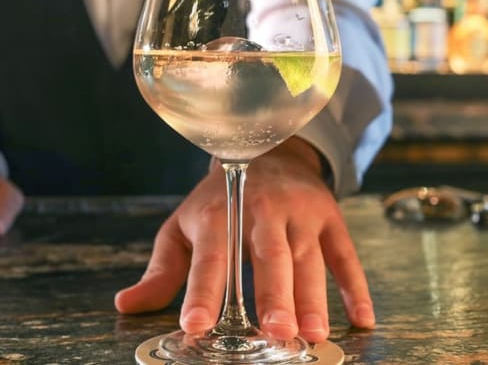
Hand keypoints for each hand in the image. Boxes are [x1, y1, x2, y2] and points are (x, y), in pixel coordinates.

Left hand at [114, 137, 374, 342]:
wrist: (268, 152)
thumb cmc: (219, 201)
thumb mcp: (184, 227)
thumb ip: (162, 270)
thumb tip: (126, 305)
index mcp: (219, 215)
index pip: (210, 258)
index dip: (202, 292)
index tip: (195, 325)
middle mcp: (261, 210)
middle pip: (270, 255)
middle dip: (273, 293)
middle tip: (275, 331)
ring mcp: (300, 213)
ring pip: (308, 258)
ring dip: (313, 297)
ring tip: (313, 335)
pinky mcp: (329, 217)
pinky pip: (345, 253)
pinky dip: (355, 286)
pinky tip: (360, 319)